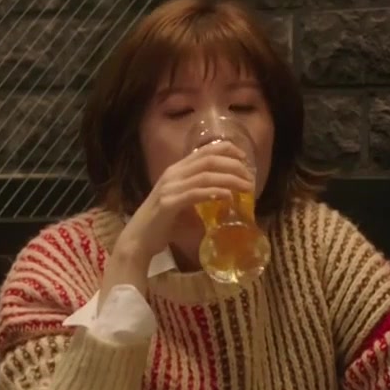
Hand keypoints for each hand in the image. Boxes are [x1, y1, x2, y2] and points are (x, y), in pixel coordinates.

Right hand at [103, 141, 252, 292]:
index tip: (245, 158)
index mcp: (176, 170)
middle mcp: (172, 174)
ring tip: (246, 187)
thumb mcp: (183, 202)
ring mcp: (169, 188)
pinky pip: (195, 193)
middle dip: (233, 165)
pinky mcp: (168, 204)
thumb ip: (199, 193)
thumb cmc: (162, 223)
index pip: (204, 151)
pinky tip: (227, 196)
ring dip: (229, 179)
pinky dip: (213, 192)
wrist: (138, 240)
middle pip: (208, 160)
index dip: (227, 150)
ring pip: (205, 175)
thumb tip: (225, 195)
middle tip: (250, 176)